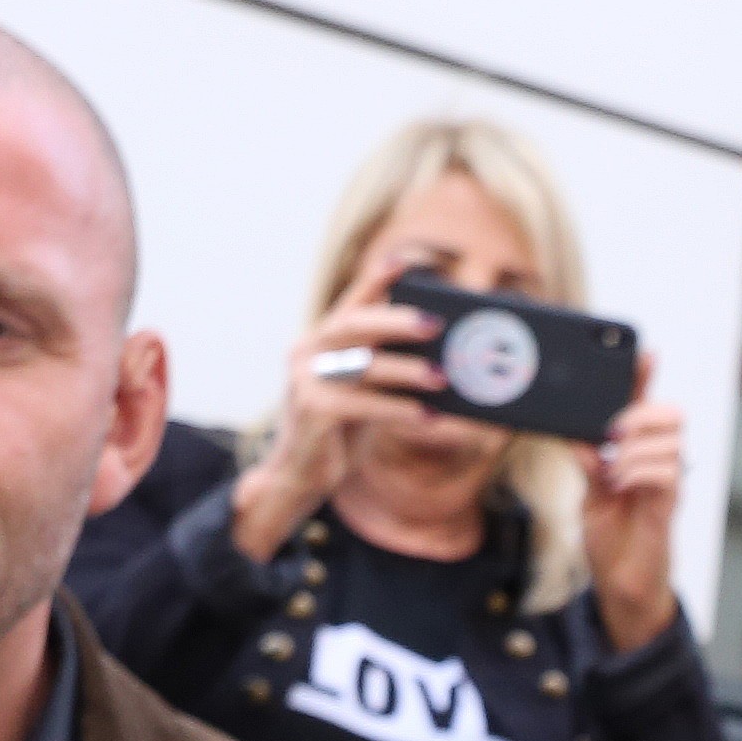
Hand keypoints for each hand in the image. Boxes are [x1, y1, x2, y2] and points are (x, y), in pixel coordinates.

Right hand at [226, 281, 443, 557]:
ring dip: (407, 371)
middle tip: (436, 323)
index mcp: (320, 342)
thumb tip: (442, 361)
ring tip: (444, 377)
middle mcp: (307, 353)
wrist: (297, 478)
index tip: (406, 262)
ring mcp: (305, 382)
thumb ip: (382, 370)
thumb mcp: (361, 394)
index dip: (376, 280)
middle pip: (354, 325)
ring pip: (363, 366)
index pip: (350, 302)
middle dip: (397, 321)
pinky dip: (398, 409)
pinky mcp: (311, 413)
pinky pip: (362, 405)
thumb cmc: (338, 433)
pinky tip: (428, 415)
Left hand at [578, 372, 683, 654]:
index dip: (647, 378)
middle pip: (672, 414)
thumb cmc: (611, 538)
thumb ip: (587, 463)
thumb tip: (578, 434)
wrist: (620, 584)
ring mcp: (668, 483)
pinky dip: (637, 471)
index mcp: (639, 454)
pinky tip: (620, 484)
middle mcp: (660, 463)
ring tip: (612, 472)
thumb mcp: (588, 494)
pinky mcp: (669, 505)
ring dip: (633, 449)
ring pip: (668, 441)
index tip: (645, 353)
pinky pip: (665, 472)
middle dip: (641, 414)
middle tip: (613, 433)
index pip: (646, 407)